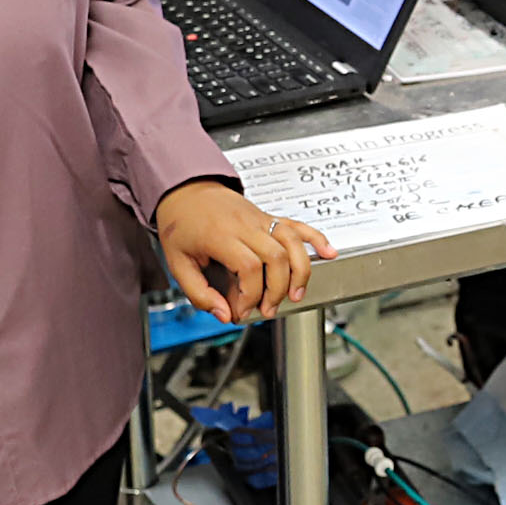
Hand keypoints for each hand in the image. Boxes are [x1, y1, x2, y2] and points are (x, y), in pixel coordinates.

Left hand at [159, 180, 328, 321]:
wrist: (185, 190)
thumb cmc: (181, 224)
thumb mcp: (177, 263)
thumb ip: (199, 294)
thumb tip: (223, 314)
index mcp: (220, 236)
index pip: (249, 268)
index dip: (250, 295)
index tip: (242, 310)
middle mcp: (244, 225)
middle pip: (276, 258)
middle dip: (277, 290)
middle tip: (268, 308)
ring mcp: (260, 219)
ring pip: (292, 243)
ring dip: (300, 272)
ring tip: (296, 294)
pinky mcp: (268, 217)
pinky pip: (298, 225)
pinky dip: (316, 239)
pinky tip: (328, 252)